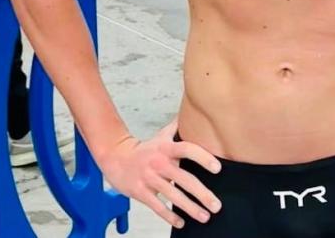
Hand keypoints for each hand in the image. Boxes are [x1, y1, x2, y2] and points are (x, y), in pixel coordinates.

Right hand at [97, 120, 221, 228]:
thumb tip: (195, 112)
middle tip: (216, 205)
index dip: (203, 157)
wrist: (116, 158)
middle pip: (184, 179)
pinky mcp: (141, 193)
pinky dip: (170, 216)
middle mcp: (159, 163)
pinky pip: (158, 207)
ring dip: (191, 208)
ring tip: (205, 216)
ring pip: (173, 196)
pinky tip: (182, 222)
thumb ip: (179, 126)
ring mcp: (150, 179)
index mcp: (166, 148)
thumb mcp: (161, 135)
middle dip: (202, 194)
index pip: (187, 149)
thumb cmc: (145, 149)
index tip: (218, 168)